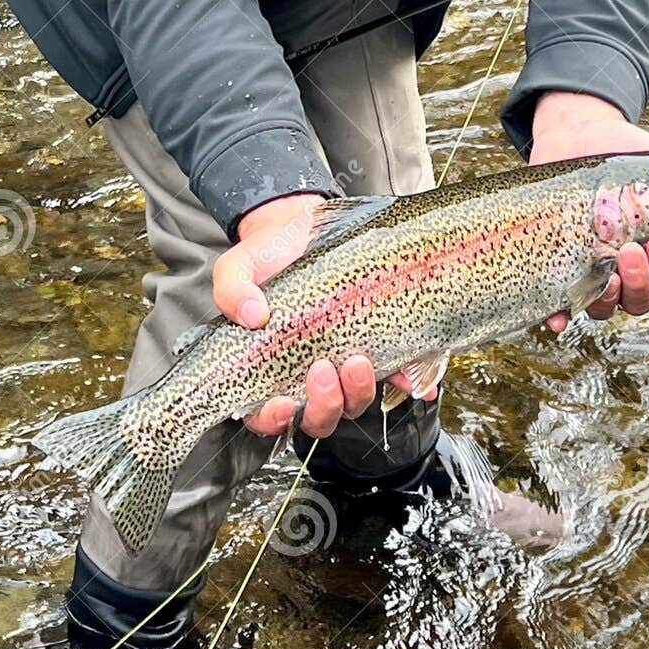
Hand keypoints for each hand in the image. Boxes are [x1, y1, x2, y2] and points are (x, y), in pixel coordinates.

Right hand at [213, 193, 432, 437]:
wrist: (303, 229)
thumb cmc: (268, 256)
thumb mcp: (238, 267)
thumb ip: (232, 290)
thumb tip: (252, 315)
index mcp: (267, 370)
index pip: (266, 416)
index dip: (273, 419)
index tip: (282, 402)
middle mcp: (305, 377)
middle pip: (318, 417)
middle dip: (325, 405)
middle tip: (324, 369)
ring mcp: (341, 367)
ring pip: (354, 403)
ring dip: (359, 392)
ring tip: (359, 361)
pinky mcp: (373, 349)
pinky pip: (395, 376)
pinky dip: (407, 384)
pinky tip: (416, 382)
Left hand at [528, 91, 648, 331]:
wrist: (582, 135)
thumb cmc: (634, 157)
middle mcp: (628, 269)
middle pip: (641, 299)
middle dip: (639, 282)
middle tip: (630, 250)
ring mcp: (593, 270)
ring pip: (605, 307)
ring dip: (607, 299)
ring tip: (604, 270)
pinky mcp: (560, 267)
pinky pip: (560, 304)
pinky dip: (559, 317)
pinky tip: (557, 317)